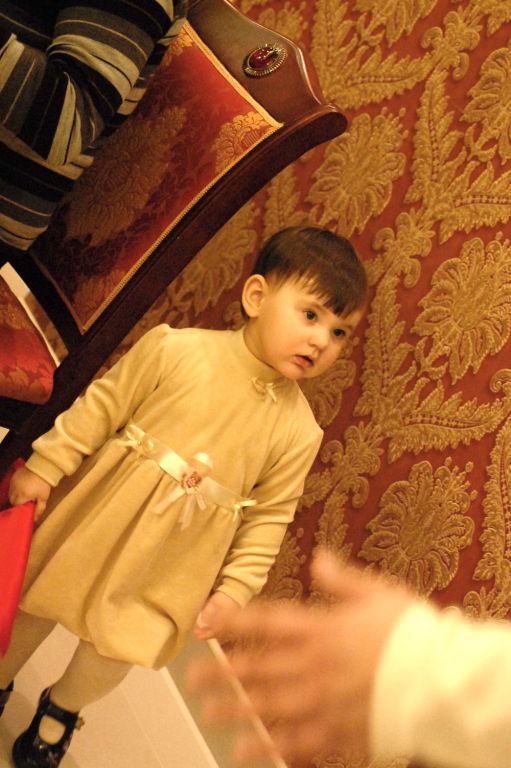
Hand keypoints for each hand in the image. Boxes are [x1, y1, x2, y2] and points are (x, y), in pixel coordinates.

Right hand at [9, 466, 51, 519]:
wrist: (43, 468)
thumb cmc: (43, 484)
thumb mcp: (43, 498)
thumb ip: (39, 509)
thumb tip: (34, 519)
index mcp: (22, 496)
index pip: (16, 506)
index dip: (20, 507)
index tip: (25, 507)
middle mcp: (15, 490)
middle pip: (12, 500)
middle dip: (17, 502)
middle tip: (25, 501)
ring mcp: (13, 483)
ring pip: (11, 493)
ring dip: (16, 495)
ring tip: (24, 493)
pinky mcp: (13, 477)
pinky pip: (12, 485)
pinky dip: (15, 488)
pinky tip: (22, 486)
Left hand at [187, 551, 413, 764]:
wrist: (440, 681)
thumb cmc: (411, 633)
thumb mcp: (377, 593)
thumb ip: (342, 579)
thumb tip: (318, 557)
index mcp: (321, 628)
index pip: (267, 621)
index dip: (234, 620)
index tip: (207, 622)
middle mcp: (313, 665)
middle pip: (258, 668)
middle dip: (222, 673)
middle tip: (192, 679)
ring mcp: (321, 701)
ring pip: (268, 706)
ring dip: (236, 709)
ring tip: (208, 713)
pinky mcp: (336, 731)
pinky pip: (296, 742)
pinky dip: (269, 746)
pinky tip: (246, 750)